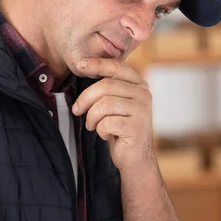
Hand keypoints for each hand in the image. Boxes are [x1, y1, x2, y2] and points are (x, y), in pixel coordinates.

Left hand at [72, 58, 153, 172]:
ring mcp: (142, 111)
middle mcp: (144, 94)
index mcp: (139, 84)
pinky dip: (100, 130)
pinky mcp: (136, 128)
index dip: (97, 64)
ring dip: (91, 118)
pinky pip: (107, 123)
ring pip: (104, 105)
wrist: (135, 156)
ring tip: (93, 125)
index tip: (80, 65)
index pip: (116, 67)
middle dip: (85, 99)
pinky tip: (106, 134)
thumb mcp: (117, 102)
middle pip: (105, 86)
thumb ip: (108, 87)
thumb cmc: (121, 127)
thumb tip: (84, 66)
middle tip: (77, 110)